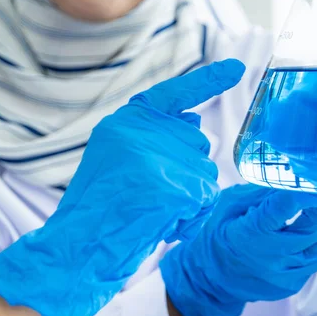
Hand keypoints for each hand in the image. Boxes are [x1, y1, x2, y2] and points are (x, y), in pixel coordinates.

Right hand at [0, 59, 246, 315]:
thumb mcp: (120, 160)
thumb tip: (197, 120)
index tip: (237, 67)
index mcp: (127, 120)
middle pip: (197, 142)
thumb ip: (155, 137)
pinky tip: (162, 225)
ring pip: (206, 171)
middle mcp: (143, 129)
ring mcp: (157, 155)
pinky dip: (191, 216)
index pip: (175, 93)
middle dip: (187, 172)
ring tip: (153, 212)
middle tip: (152, 198)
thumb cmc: (100, 209)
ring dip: (191, 197)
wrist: (79, 248)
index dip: (208, 80)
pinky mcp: (171, 184)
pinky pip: (205, 197)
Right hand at [160, 184, 316, 315]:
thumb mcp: (230, 203)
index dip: (306, 192)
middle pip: (316, 227)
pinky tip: (305, 233)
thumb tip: (293, 181)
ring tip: (315, 211)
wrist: (210, 277)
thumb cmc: (218, 235)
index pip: (286, 207)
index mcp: (251, 232)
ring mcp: (284, 275)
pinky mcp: (293, 285)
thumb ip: (262, 192)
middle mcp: (271, 256)